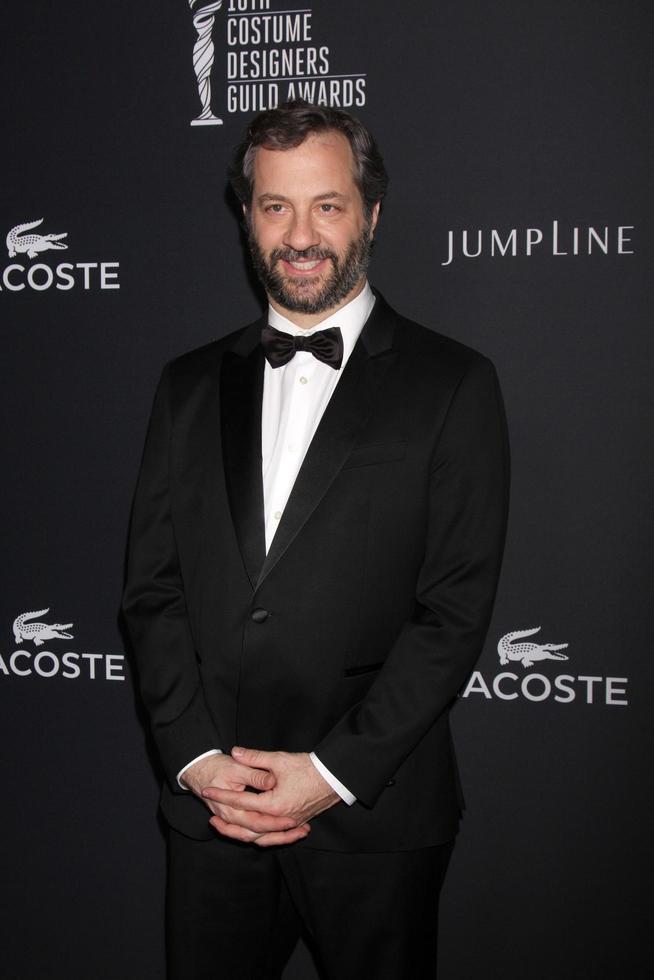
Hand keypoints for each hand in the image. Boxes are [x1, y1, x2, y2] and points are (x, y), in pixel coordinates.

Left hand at [202, 747, 339, 847]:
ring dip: (241, 834)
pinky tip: (252, 833)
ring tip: (226, 829)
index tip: (208, 791)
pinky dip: (260, 837)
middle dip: (227, 823)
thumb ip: (255, 757)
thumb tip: (235, 752)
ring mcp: (288, 824)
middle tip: (211, 818)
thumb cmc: (308, 767)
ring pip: (260, 837)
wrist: (333, 777)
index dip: (222, 796)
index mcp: (274, 805)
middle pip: (247, 828)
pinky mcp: (295, 824)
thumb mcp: (279, 760)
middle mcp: (280, 820)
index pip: (241, 802)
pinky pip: (273, 837)